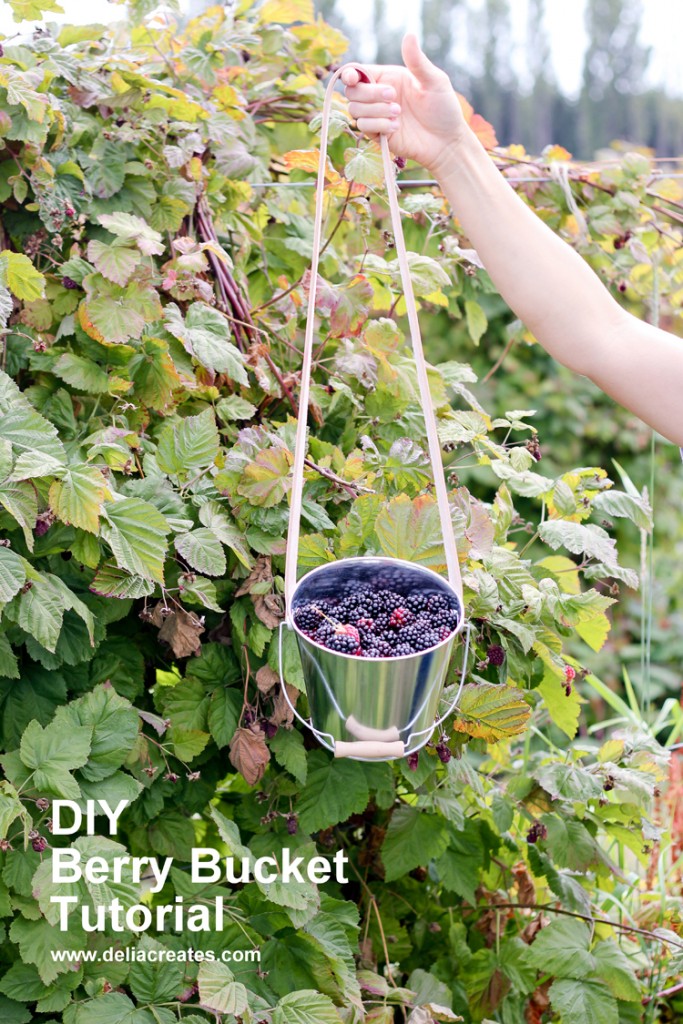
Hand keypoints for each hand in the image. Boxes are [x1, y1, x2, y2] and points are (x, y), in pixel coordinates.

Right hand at [341, 34, 467, 177]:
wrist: (446, 141)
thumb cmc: (444, 108)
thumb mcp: (434, 81)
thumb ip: (417, 61)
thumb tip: (409, 35)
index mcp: (389, 78)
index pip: (359, 72)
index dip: (350, 74)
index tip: (353, 78)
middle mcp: (379, 96)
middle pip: (352, 91)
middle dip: (369, 94)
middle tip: (393, 97)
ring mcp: (378, 116)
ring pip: (355, 110)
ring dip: (376, 111)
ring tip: (399, 114)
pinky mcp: (378, 134)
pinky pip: (364, 127)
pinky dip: (379, 125)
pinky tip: (397, 127)